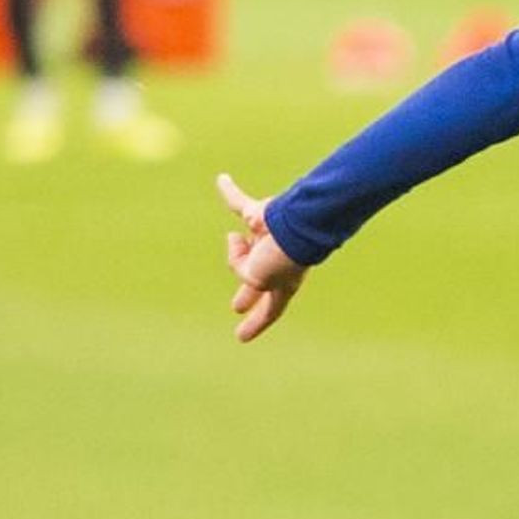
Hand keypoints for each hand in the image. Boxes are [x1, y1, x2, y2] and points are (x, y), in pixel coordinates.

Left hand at [215, 172, 308, 341]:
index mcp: (283, 285)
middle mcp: (277, 263)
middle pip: (254, 281)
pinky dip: (229, 191)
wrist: (297, 224)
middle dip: (246, 294)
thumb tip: (236, 241)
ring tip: (236, 239)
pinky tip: (221, 180)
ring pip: (243, 246)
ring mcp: (270, 239)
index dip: (254, 325)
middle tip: (236, 306)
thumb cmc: (284, 256)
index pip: (268, 311)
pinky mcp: (262, 213)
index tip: (241, 338)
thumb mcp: (257, 277)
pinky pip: (238, 202)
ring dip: (237, 246)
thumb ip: (243, 270)